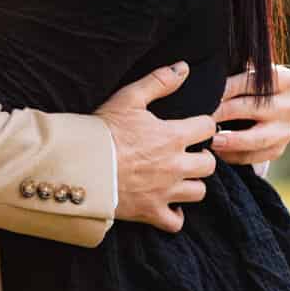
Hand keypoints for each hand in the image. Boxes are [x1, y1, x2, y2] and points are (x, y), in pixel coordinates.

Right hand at [96, 62, 216, 233]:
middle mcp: (176, 165)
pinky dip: (175, 215)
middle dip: (201, 157)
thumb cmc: (103, 130)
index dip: (202, 125)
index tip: (192, 127)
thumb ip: (159, 81)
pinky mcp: (151, 212)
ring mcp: (165, 192)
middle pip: (209, 164)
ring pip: (199, 192)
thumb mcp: (129, 98)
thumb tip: (184, 68)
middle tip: (186, 154)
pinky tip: (167, 204)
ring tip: (177, 177)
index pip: (208, 128)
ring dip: (191, 184)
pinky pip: (176, 222)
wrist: (80, 165)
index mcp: (174, 136)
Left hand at [212, 62, 289, 165]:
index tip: (207, 92)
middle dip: (225, 112)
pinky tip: (218, 152)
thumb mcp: (248, 74)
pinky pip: (255, 156)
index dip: (227, 86)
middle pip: (254, 108)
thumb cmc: (250, 88)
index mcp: (286, 80)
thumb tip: (211, 73)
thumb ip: (235, 71)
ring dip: (231, 140)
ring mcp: (287, 130)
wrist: (267, 111)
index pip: (253, 81)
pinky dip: (235, 155)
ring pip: (257, 138)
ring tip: (211, 140)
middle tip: (203, 115)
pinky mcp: (279, 149)